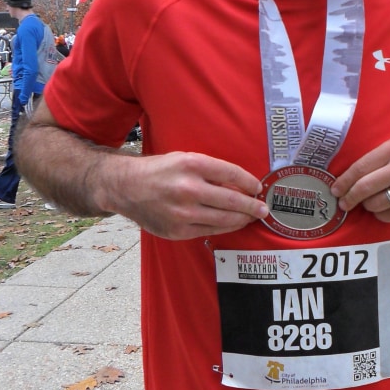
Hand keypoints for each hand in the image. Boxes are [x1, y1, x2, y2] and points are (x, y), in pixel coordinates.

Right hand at [99, 151, 268, 240]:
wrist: (126, 187)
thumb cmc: (160, 171)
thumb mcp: (185, 159)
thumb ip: (211, 171)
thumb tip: (241, 186)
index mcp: (192, 164)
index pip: (232, 174)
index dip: (250, 182)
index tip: (258, 187)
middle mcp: (188, 188)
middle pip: (232, 200)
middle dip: (252, 206)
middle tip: (263, 209)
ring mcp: (182, 212)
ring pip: (224, 219)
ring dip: (243, 219)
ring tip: (251, 217)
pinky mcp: (177, 231)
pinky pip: (210, 231)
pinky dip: (225, 227)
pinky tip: (232, 224)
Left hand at [331, 138, 389, 223]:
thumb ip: (377, 158)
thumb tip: (346, 179)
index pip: (361, 167)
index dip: (344, 181)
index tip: (335, 189)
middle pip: (365, 188)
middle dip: (349, 198)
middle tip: (344, 203)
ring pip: (376, 204)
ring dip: (368, 206)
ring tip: (371, 202)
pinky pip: (389, 216)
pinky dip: (382, 215)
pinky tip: (386, 209)